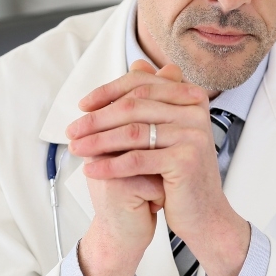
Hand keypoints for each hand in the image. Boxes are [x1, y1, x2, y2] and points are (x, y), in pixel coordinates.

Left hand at [67, 60, 250, 275]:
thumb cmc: (180, 172)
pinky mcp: (185, 160)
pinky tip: (91, 170)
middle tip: (72, 130)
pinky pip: (137, 159)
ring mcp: (193, 134)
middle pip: (134, 106)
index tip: (83, 105)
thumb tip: (138, 62)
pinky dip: (110, 165)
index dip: (108, 92)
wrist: (204, 213)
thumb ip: (154, 99)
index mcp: (191, 97)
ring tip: (76, 149)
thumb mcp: (168, 130)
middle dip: (97, 118)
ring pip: (132, 132)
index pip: (142, 84)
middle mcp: (195, 110)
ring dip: (97, 141)